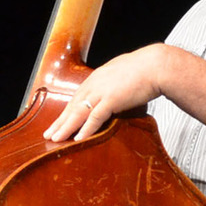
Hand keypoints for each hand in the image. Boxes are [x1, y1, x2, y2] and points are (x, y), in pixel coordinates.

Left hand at [44, 46, 170, 141]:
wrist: (157, 65)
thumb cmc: (146, 69)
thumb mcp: (123, 73)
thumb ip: (115, 83)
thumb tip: (116, 92)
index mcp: (97, 77)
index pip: (77, 97)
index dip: (67, 111)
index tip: (58, 121)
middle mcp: (95, 84)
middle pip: (72, 106)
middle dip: (59, 122)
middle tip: (48, 134)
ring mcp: (102, 91)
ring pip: (78, 112)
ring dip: (65, 127)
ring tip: (55, 139)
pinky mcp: (111, 99)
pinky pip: (95, 117)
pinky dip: (85, 129)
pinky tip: (78, 139)